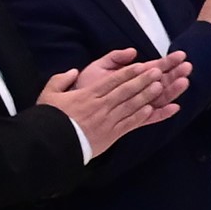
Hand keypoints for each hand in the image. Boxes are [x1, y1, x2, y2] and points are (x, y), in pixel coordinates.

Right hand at [40, 47, 191, 150]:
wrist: (50, 144)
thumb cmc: (50, 119)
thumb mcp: (49, 94)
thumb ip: (60, 80)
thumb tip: (73, 72)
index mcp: (87, 95)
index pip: (112, 81)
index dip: (128, 73)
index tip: (141, 65)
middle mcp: (100, 106)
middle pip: (126, 91)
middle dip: (143, 80)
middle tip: (158, 71)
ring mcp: (107, 121)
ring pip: (131, 105)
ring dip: (146, 96)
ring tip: (160, 87)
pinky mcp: (111, 135)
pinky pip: (128, 124)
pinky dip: (140, 117)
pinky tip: (150, 109)